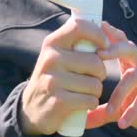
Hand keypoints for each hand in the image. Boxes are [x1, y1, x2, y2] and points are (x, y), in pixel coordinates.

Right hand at [19, 17, 108, 135]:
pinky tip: (80, 105)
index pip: (79, 27)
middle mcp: (51, 59)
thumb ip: (75, 42)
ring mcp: (53, 80)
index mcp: (52, 43)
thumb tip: (104, 25)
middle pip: (96, 62)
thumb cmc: (53, 78)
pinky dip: (90, 104)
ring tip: (82, 92)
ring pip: (95, 84)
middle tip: (89, 78)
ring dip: (95, 92)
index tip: (105, 46)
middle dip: (100, 74)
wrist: (31, 110)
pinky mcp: (58, 102)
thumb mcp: (57, 56)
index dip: (98, 35)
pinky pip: (90, 100)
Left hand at [85, 22, 136, 136]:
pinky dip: (133, 110)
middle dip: (114, 49)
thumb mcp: (121, 110)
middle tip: (98, 54)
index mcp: (132, 65)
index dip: (109, 34)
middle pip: (130, 49)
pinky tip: (123, 123)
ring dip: (119, 94)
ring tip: (110, 111)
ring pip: (135, 75)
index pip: (121, 43)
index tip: (95, 26)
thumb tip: (81, 121)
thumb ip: (102, 112)